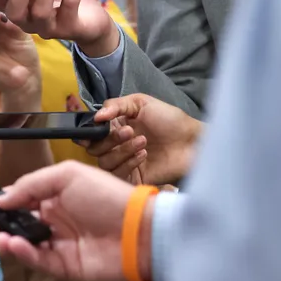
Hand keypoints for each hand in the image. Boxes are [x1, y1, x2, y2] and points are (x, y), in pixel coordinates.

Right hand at [0, 160, 140, 280]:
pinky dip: (23, 254)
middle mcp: (54, 219)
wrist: (139, 231)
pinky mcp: (64, 266)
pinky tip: (13, 244)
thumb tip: (3, 199)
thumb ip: (31, 185)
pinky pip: (38, 260)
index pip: (19, 199)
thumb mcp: (67, 176)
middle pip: (16, 223)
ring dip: (4, 239)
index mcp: (54, 196)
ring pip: (23, 243)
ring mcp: (59, 243)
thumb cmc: (104, 196)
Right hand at [85, 94, 201, 185]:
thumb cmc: (171, 120)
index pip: (90, 132)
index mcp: (114, 126)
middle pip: (93, 149)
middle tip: (129, 131)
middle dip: (109, 139)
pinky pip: (117, 174)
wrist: (192, 142)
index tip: (95, 129)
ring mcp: (123, 162)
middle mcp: (115, 145)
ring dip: (121, 151)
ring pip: (103, 162)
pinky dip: (128, 163)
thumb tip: (96, 117)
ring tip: (143, 142)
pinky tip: (143, 155)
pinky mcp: (131, 177)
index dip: (88, 132)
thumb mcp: (142, 103)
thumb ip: (115, 104)